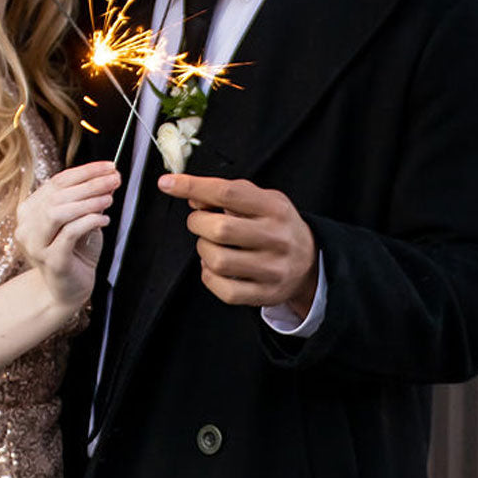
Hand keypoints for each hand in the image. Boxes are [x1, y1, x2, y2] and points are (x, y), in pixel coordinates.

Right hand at [16, 161, 120, 313]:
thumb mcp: (82, 222)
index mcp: (30, 211)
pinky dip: (88, 222)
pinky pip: (69, 233)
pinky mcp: (51, 260)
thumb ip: (89, 202)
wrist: (67, 290)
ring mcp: (36, 244)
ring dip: (88, 202)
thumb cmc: (75, 254)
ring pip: (58, 212)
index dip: (84, 171)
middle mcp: (27, 226)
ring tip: (109, 198)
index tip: (109, 166)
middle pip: (57, 195)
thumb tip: (107, 178)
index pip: (56, 182)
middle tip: (115, 179)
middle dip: (90, 184)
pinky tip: (104, 220)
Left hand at [157, 174, 317, 315]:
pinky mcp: (264, 294)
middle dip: (198, 223)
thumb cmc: (277, 226)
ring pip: (217, 260)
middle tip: (200, 222)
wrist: (309, 262)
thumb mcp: (261, 200)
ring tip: (210, 245)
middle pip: (220, 229)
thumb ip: (229, 193)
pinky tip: (215, 267)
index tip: (168, 183)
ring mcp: (271, 269)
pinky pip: (223, 288)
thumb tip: (192, 197)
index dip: (193, 186)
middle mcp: (276, 238)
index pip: (228, 193)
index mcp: (274, 208)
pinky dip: (208, 276)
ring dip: (203, 250)